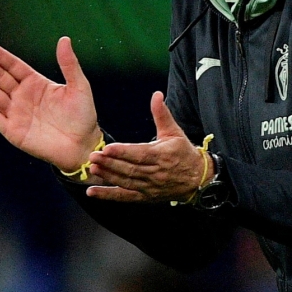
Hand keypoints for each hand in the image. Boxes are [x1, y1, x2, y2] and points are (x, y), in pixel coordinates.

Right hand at [0, 37, 103, 172]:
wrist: (82, 145)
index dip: (0, 57)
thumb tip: (64, 39)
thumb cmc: (83, 116)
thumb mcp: (79, 86)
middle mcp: (23, 97)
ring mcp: (16, 114)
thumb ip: (69, 64)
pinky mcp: (12, 131)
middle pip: (0, 78)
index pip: (14, 66)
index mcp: (37, 84)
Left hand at [86, 91, 210, 203]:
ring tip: (93, 168)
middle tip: (93, 156)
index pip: (139, 154)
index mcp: (161, 155)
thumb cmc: (184, 153)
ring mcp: (149, 186)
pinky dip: (108, 195)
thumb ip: (162, 114)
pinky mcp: (145, 197)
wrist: (198, 179)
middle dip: (110, 163)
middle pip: (129, 169)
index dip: (123, 152)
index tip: (108, 148)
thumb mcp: (174, 131)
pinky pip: (125, 197)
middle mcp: (155, 173)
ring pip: (126, 182)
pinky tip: (93, 192)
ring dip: (108, 176)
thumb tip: (156, 95)